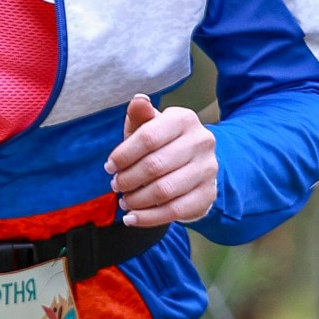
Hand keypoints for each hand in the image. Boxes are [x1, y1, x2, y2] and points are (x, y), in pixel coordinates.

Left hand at [106, 92, 217, 227]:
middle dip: (128, 179)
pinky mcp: (208, 194)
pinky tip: (132, 218)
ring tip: (124, 201)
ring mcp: (208, 169)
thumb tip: (138, 100)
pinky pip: (174, 210)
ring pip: (164, 190)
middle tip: (116, 186)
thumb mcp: (149, 127)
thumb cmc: (163, 144)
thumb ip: (140, 115)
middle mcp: (201, 141)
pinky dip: (148, 218)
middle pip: (154, 166)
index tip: (109, 167)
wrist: (194, 166)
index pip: (148, 137)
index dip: (123, 155)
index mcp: (184, 119)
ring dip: (137, 200)